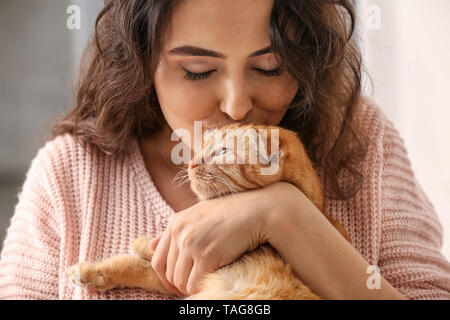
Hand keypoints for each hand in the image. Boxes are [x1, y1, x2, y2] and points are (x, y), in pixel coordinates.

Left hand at [149, 184, 279, 296]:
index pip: (157, 259)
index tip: (176, 283)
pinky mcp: (207, 255)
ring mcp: (192, 243)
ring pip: (180, 281)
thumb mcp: (198, 215)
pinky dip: (201, 287)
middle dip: (178, 284)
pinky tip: (211, 280)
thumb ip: (175, 230)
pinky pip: (195, 283)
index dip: (165, 276)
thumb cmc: (229, 214)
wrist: (256, 211)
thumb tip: (152, 244)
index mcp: (175, 222)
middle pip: (168, 272)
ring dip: (190, 287)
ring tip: (203, 282)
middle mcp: (180, 232)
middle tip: (192, 286)